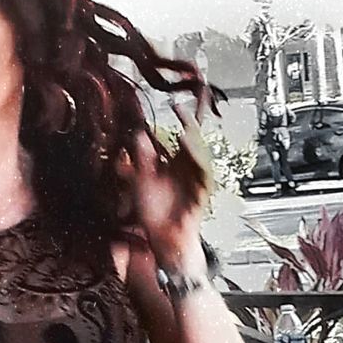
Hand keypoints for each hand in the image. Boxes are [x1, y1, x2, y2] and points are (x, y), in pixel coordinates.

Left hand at [122, 102, 213, 255]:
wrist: (161, 238)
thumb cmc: (154, 212)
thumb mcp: (142, 179)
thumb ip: (142, 158)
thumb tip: (139, 134)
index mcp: (177, 161)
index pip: (183, 134)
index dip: (181, 118)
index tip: (175, 103)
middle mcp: (188, 168)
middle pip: (194, 140)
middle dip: (190, 123)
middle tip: (181, 109)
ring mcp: (196, 180)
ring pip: (200, 156)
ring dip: (193, 144)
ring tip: (184, 131)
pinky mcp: (200, 195)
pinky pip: (204, 178)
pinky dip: (200, 167)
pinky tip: (194, 158)